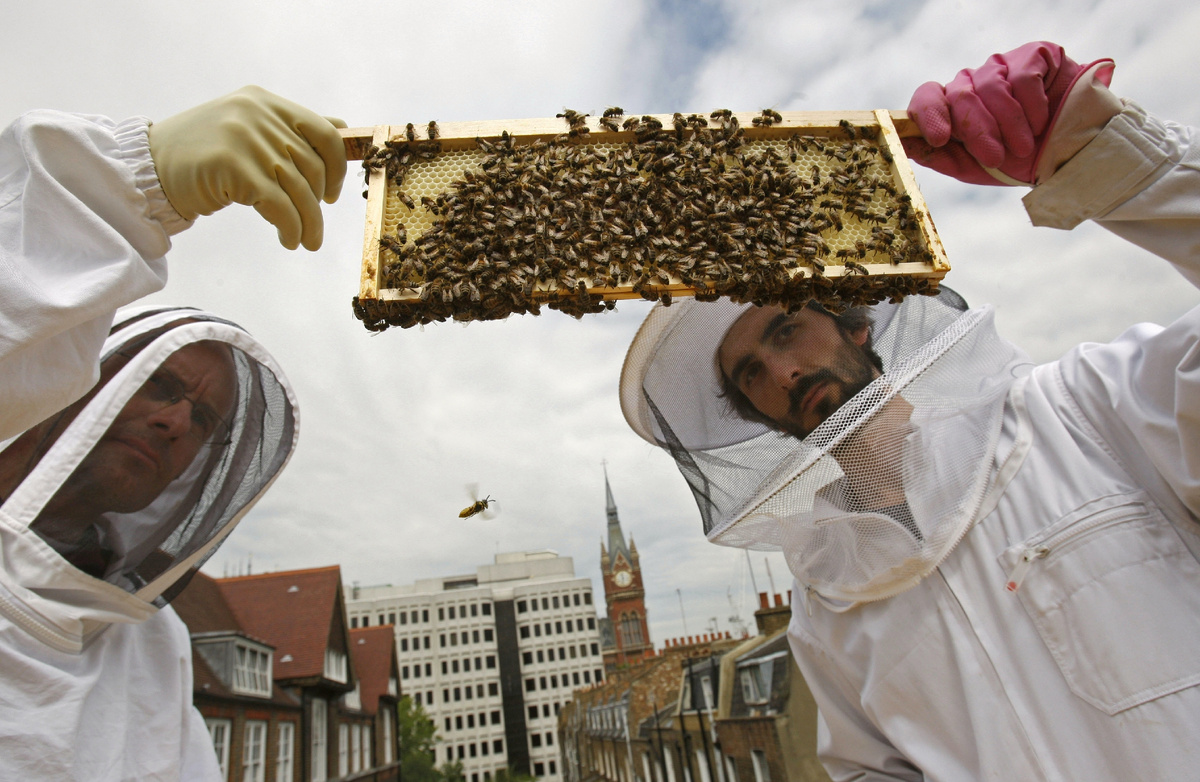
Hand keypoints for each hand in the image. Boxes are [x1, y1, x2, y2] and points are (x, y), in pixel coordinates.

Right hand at [148, 86, 347, 249]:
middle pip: (311, 168)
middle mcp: (258, 115)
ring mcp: (245, 139)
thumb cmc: (203, 153)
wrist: (150, 167)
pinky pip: (279, 204)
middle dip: (318, 206)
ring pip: (298, 189)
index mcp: (266, 102)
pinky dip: (290, 227)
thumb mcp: (248, 128)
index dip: (336, 167)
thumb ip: (291, 127)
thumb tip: (342, 127)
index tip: (330, 193)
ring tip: (306, 242)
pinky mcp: (233, 166)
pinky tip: (289, 239)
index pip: (324, 133)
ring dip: (308, 223)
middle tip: (315, 230)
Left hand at [902, 42, 1116, 185]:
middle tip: (997, 157)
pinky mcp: (1035, 54)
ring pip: (990, 86)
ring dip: (1009, 124)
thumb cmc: (1017, 162)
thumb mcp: (973, 167)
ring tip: (1025, 147)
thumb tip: (903, 145)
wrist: (1072, 154)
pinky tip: (1043, 121)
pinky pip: (1022, 77)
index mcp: (953, 107)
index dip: (928, 114)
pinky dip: (1032, 106)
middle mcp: (973, 82)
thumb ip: (939, 155)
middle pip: (959, 95)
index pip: (927, 96)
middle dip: (978, 132)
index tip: (939, 137)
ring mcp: (1002, 66)